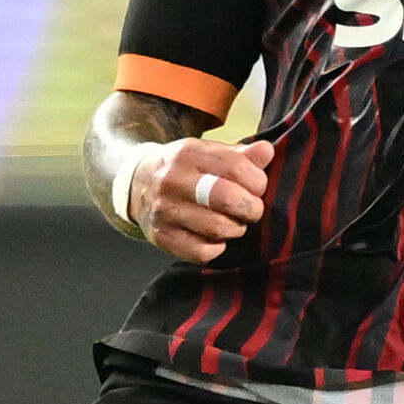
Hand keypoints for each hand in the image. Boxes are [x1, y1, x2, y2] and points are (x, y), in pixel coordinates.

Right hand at [120, 133, 273, 262]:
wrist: (136, 184)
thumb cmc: (185, 169)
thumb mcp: (208, 153)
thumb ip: (241, 155)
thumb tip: (267, 151)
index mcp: (188, 154)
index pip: (237, 168)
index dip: (257, 181)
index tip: (257, 187)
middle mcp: (172, 181)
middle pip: (228, 198)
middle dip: (251, 207)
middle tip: (251, 208)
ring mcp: (164, 210)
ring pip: (219, 228)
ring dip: (236, 228)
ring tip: (232, 221)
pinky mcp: (161, 237)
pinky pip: (203, 252)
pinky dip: (217, 247)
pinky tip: (213, 236)